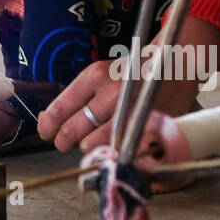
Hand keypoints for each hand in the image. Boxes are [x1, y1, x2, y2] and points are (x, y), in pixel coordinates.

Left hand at [37, 56, 201, 154]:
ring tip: (94, 141)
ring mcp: (131, 112)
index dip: (48, 128)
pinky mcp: (148, 128)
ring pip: (93, 146)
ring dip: (89, 149)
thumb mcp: (98, 76)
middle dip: (64, 143)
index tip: (48, 133)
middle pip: (72, 133)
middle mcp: (112, 93)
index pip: (58, 111)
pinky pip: (119, 152)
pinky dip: (112, 154)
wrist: (173, 66)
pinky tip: (113, 146)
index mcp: (94, 76)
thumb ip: (73, 98)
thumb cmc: (128, 76)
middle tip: (68, 142)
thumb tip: (46, 120)